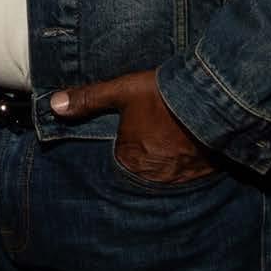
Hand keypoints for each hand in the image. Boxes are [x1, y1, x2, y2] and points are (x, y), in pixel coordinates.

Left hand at [50, 69, 216, 183]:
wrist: (216, 100)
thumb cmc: (165, 96)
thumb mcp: (122, 91)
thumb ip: (88, 100)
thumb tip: (54, 105)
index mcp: (129, 160)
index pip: (114, 161)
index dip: (119, 148)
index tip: (126, 138)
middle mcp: (151, 177)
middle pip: (139, 170)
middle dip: (141, 158)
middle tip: (149, 140)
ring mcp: (179, 179)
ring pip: (162, 174)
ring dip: (162, 163)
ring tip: (165, 144)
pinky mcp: (202, 175)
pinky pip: (186, 175)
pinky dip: (183, 166)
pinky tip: (185, 149)